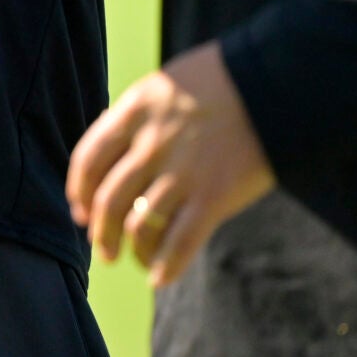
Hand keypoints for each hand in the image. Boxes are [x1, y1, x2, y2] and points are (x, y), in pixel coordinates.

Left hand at [67, 41, 275, 286]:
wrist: (276, 82)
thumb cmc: (222, 79)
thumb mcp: (168, 83)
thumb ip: (140, 116)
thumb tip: (117, 150)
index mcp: (136, 110)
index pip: (90, 158)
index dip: (79, 191)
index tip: (80, 211)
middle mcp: (152, 143)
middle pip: (108, 199)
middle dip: (100, 232)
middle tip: (103, 249)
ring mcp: (182, 172)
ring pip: (139, 226)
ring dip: (133, 251)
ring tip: (136, 260)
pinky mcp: (214, 196)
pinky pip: (180, 242)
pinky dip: (166, 266)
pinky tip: (160, 277)